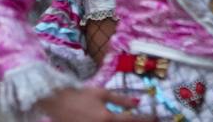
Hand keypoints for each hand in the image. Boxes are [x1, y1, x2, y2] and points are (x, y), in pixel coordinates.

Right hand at [36, 87, 155, 121]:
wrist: (57, 102)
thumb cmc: (81, 95)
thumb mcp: (102, 94)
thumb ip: (121, 100)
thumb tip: (138, 102)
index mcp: (108, 117)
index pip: (132, 120)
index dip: (146, 119)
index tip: (155, 118)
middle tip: (151, 121)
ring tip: (131, 121)